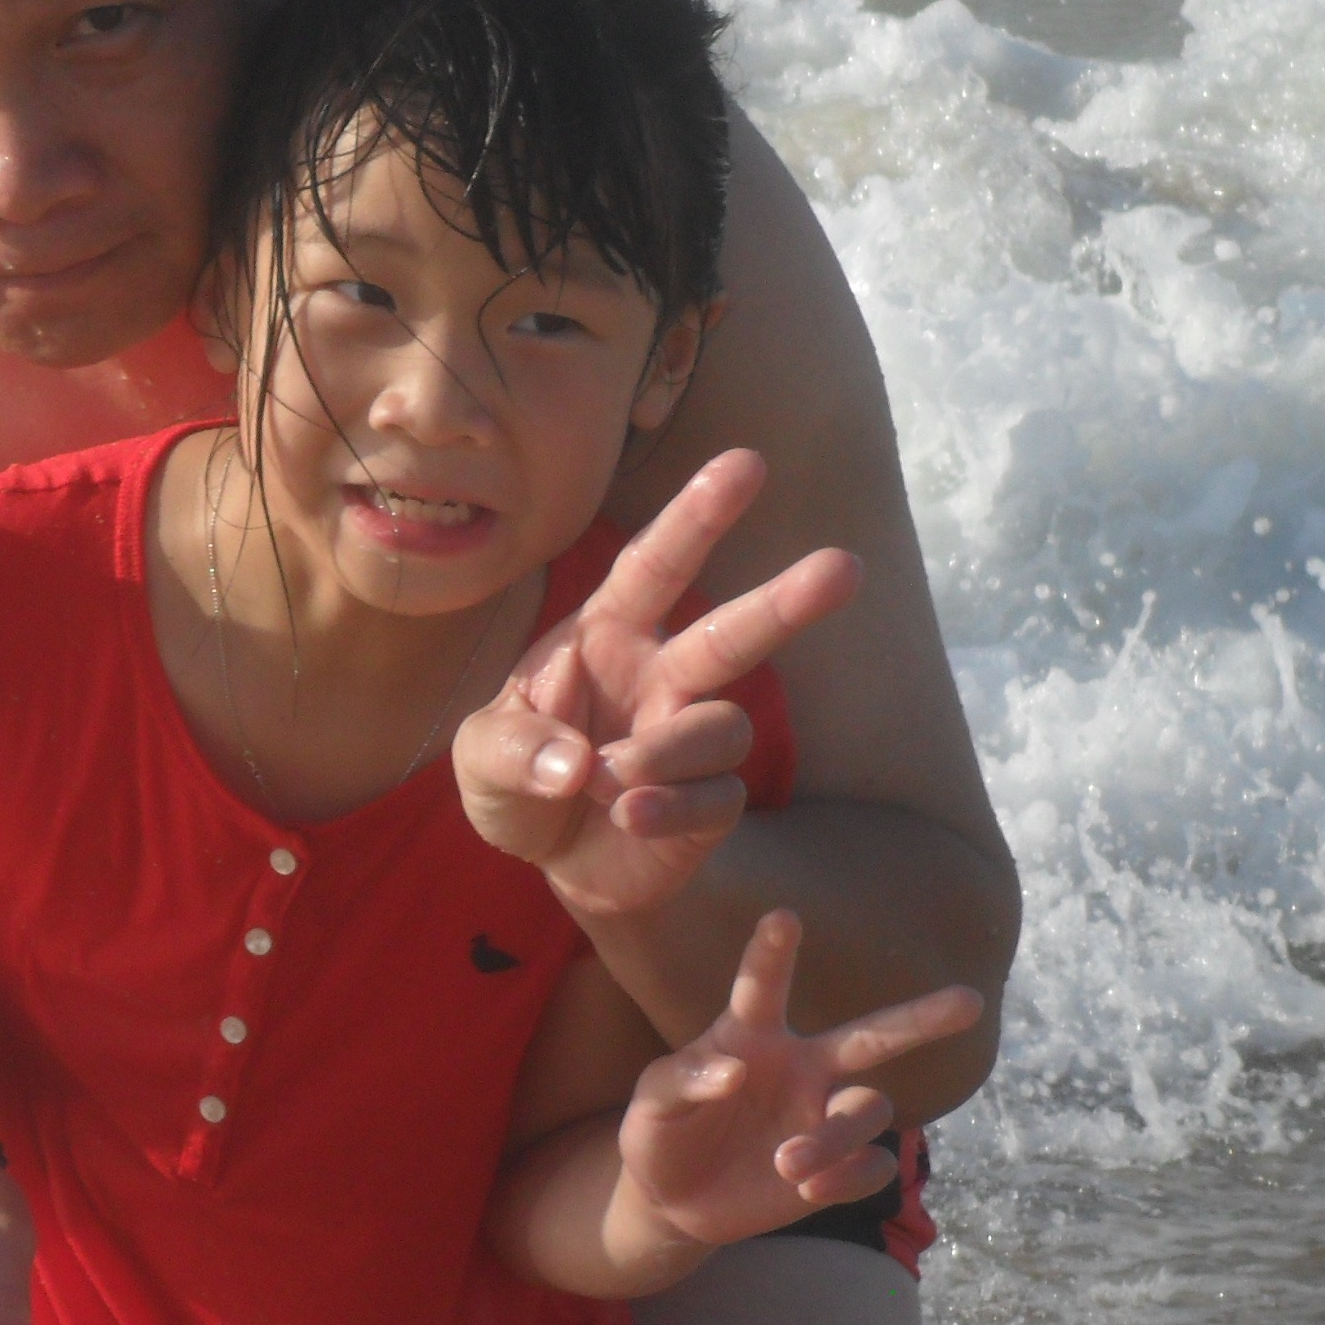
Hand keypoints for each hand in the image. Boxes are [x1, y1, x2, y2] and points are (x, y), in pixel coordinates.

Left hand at [455, 449, 858, 920]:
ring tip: (607, 784)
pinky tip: (627, 818)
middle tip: (844, 567)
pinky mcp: (710, 805)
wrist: (547, 861)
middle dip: (784, 601)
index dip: (696, 517)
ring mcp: (689, 739)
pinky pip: (716, 796)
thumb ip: (513, 749)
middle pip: (731, 633)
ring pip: (722, 725)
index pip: (655, 567)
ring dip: (663, 753)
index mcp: (607, 635)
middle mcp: (660, 677)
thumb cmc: (515, 780)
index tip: (745, 463)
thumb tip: (578, 763)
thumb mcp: (480, 757)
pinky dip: (669, 807)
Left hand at [620, 911, 983, 1249]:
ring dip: (835, 1135)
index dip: (773, 954)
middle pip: (871, 1036)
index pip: (764, 988)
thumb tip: (734, 1069)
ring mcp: (821, 1117)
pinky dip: (848, 1175)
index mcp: (751, 1036)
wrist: (672, 1198)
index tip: (782, 915)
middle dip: (920, 1019)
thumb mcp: (651, 1103)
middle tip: (970, 999)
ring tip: (787, 1162)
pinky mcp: (835, 1169)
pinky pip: (872, 1166)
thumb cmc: (661, 1130)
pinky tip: (808, 1188)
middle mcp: (801, 1067)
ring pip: (868, 1110)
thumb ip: (684, 1079)